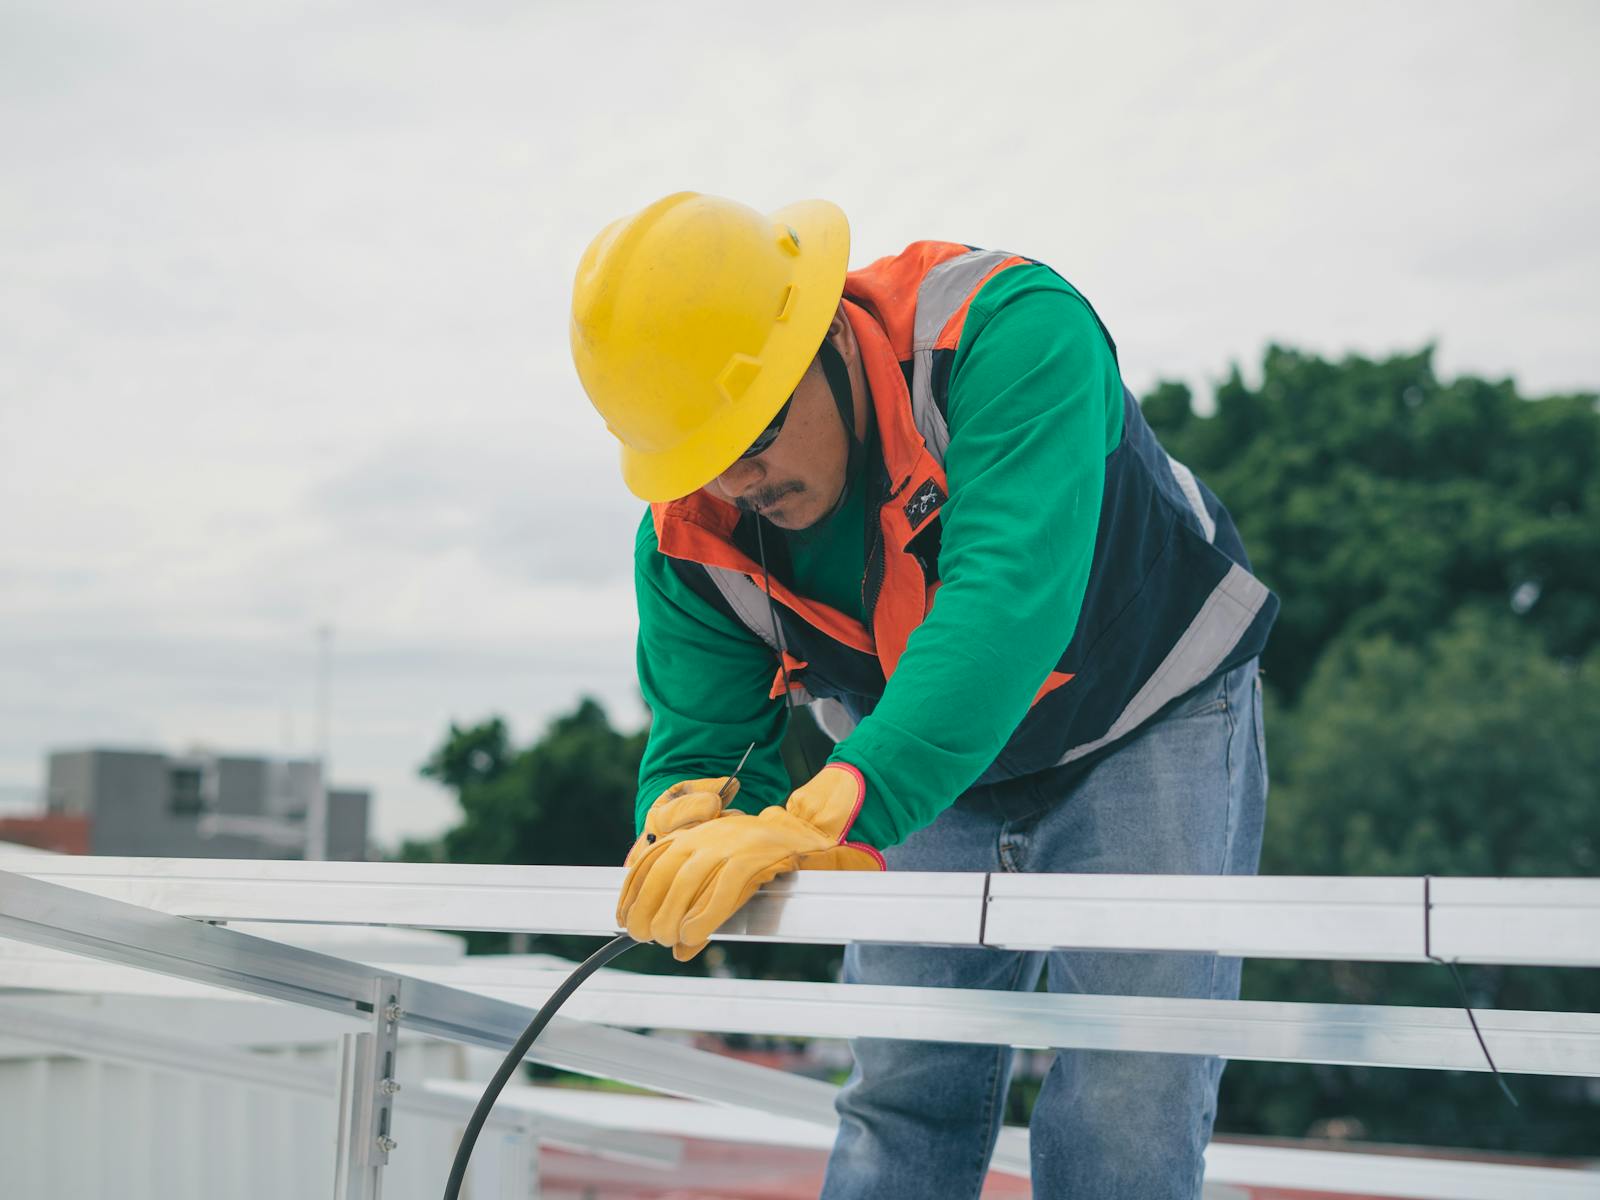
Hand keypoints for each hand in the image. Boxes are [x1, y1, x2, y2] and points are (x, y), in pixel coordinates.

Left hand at [616, 764, 883, 960]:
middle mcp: (708, 835)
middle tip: (647, 936)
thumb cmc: (766, 859)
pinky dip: (705, 914)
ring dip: (671, 914)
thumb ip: (700, 908)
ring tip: (667, 938)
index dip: (631, 892)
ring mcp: (731, 843)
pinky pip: (723, 887)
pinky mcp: (755, 856)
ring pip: (687, 880)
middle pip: (663, 873)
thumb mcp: (725, 878)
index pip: (650, 861)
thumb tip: (679, 947)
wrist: (814, 834)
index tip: (622, 920)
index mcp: (696, 835)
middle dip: (648, 908)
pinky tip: (693, 936)